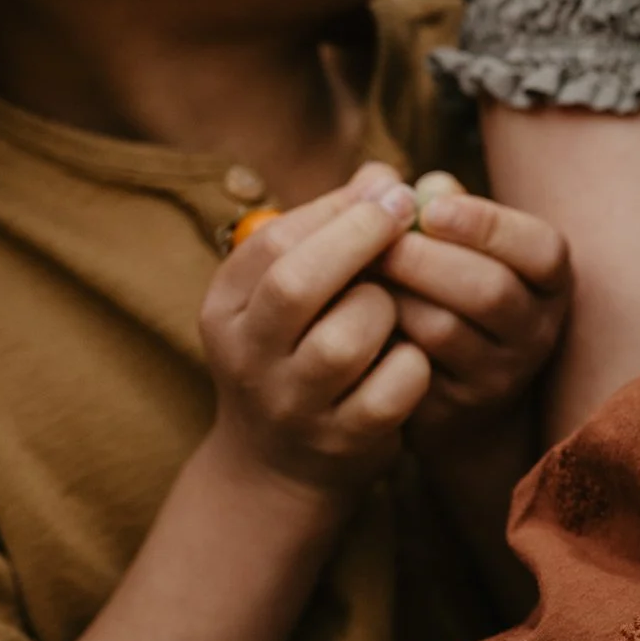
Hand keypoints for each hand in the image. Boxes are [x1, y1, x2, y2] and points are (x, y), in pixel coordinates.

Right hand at [199, 163, 431, 495]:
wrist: (279, 465)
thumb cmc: (300, 349)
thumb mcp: (295, 290)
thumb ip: (333, 230)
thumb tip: (382, 174)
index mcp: (226, 308)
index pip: (273, 243)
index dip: (337, 208)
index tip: (387, 188)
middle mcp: (247, 357)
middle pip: (297, 285)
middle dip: (360, 240)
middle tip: (404, 217)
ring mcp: (292, 404)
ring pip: (345, 340)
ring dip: (385, 310)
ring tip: (394, 306)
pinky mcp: (340, 440)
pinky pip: (391, 390)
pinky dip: (412, 365)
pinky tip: (412, 355)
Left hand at [372, 173, 570, 449]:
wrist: (454, 383)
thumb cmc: (452, 288)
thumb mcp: (464, 247)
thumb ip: (443, 208)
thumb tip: (413, 182)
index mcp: (550, 281)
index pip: (540, 250)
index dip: (487, 224)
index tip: (431, 209)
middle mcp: (538, 330)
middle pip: (490, 291)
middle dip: (425, 260)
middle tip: (379, 243)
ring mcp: (500, 375)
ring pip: (445, 331)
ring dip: (396, 296)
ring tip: (363, 274)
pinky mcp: (454, 408)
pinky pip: (410, 368)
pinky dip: (380, 335)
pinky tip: (360, 314)